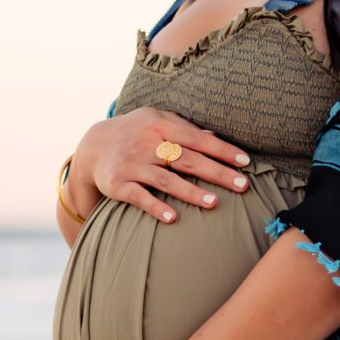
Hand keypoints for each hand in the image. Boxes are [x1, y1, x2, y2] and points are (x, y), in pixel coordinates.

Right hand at [65, 107, 250, 225]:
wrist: (93, 146)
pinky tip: (173, 219)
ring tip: (214, 203)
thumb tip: (217, 136)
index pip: (197, 138)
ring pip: (166, 179)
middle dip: (217, 172)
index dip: (222, 151)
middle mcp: (146, 143)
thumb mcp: (157, 121)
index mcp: (160, 124)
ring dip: (191, 192)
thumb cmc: (137, 133)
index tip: (245, 163)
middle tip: (242, 186)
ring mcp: (132, 164)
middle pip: (187, 159)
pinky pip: (139, 197)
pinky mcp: (118, 184)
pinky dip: (156, 207)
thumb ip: (184, 128)